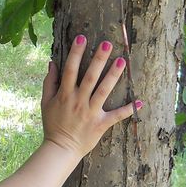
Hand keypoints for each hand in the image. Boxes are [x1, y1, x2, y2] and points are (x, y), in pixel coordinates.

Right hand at [40, 35, 141, 156]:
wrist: (60, 149)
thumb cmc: (52, 124)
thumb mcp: (46, 102)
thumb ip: (49, 82)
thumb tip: (52, 63)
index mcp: (65, 95)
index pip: (70, 70)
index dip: (76, 53)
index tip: (82, 38)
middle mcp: (79, 101)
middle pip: (90, 77)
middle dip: (98, 59)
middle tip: (107, 43)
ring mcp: (91, 113)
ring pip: (104, 91)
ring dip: (113, 76)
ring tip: (122, 61)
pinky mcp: (101, 125)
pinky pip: (116, 116)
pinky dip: (128, 110)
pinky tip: (140, 102)